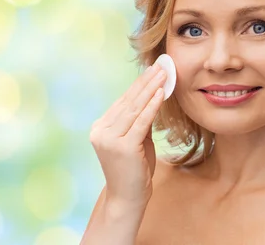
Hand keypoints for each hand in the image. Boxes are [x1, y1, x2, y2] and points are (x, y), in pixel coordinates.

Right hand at [89, 64, 166, 206]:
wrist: (128, 199)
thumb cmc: (134, 171)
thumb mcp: (136, 140)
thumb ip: (140, 121)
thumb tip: (153, 96)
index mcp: (100, 128)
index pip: (123, 102)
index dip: (139, 84)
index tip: (152, 70)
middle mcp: (101, 131)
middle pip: (128, 101)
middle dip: (146, 82)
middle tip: (160, 65)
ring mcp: (109, 139)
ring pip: (134, 108)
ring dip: (151, 89)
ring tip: (163, 74)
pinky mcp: (122, 147)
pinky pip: (141, 122)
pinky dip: (152, 106)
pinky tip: (160, 93)